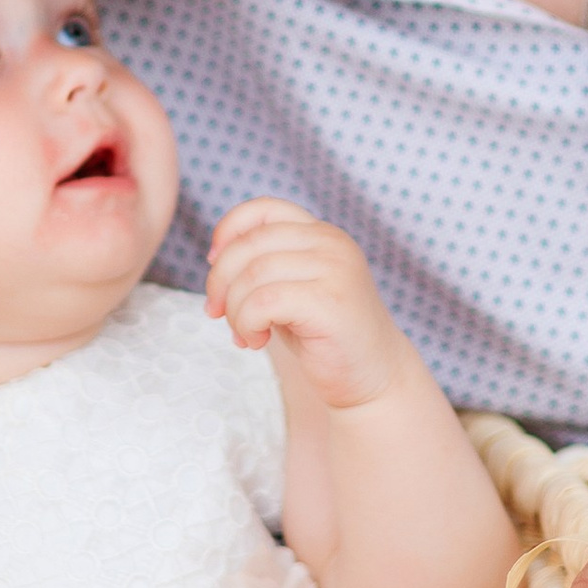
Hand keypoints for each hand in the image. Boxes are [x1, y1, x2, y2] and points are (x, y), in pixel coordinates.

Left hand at [206, 201, 410, 411]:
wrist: (372, 378)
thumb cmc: (322, 336)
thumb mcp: (289, 289)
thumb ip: (262, 266)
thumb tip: (215, 257)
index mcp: (321, 234)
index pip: (263, 209)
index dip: (228, 231)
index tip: (215, 263)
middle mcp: (332, 243)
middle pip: (250, 244)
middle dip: (220, 281)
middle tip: (217, 313)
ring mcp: (335, 269)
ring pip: (253, 275)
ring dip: (235, 310)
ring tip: (245, 334)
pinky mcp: (330, 302)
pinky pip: (264, 302)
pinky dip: (247, 323)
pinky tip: (257, 341)